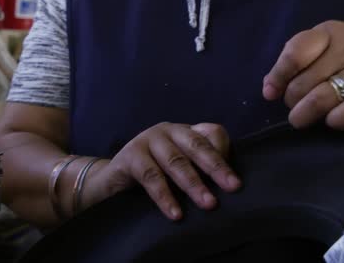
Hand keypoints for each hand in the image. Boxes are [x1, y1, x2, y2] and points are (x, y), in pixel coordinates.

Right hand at [82, 123, 241, 219]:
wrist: (110, 182)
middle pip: (196, 145)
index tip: (234, 177)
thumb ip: (198, 170)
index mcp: (184, 132)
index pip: (211, 133)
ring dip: (193, 184)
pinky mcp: (130, 155)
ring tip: (208, 204)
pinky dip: (164, 196)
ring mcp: (148, 139)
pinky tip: (175, 213)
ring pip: (175, 161)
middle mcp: (168, 130)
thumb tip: (227, 187)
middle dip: (216, 167)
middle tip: (232, 187)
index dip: (223, 151)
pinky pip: (151, 176)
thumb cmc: (152, 176)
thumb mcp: (177, 171)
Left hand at [263, 20, 343, 128]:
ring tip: (300, 119)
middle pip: (305, 82)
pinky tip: (331, 120)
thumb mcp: (324, 49)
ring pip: (323, 98)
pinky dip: (336, 119)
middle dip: (292, 100)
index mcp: (329, 33)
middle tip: (294, 107)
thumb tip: (268, 89)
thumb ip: (295, 63)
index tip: (270, 94)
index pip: (295, 53)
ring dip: (305, 114)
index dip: (278, 76)